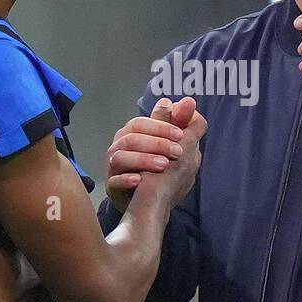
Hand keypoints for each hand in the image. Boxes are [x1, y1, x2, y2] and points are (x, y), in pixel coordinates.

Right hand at [105, 97, 201, 212]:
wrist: (147, 200)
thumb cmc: (158, 164)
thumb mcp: (171, 143)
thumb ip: (179, 121)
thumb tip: (189, 101)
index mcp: (132, 133)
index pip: (142, 123)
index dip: (161, 127)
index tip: (181, 135)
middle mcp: (119, 146)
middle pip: (131, 138)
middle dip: (156, 143)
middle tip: (178, 152)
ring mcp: (113, 167)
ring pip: (120, 157)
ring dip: (143, 159)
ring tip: (163, 165)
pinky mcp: (112, 187)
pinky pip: (114, 182)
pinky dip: (126, 180)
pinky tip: (139, 181)